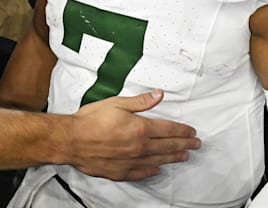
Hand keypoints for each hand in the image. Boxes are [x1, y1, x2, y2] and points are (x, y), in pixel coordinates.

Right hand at [65, 90, 199, 180]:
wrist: (72, 140)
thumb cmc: (90, 120)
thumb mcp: (116, 103)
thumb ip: (140, 102)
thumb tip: (159, 95)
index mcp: (140, 128)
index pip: (169, 130)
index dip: (183, 131)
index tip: (192, 132)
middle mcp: (140, 147)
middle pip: (168, 146)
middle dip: (184, 145)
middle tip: (195, 145)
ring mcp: (132, 161)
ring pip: (159, 160)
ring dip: (173, 158)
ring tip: (184, 157)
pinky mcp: (121, 172)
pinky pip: (142, 173)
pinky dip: (152, 171)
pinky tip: (157, 170)